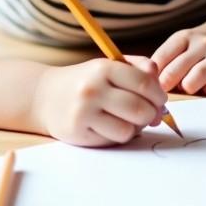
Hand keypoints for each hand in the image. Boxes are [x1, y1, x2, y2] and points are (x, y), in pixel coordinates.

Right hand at [32, 56, 166, 146]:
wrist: (45, 97)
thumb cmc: (87, 80)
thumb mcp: (110, 65)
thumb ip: (140, 68)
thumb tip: (160, 86)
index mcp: (104, 68)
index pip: (145, 84)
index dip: (159, 95)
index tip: (160, 100)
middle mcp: (93, 90)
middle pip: (140, 110)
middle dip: (151, 114)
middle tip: (149, 114)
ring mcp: (84, 113)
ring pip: (128, 130)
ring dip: (135, 128)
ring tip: (128, 119)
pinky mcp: (78, 133)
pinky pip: (113, 140)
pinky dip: (118, 135)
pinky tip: (111, 126)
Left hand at [152, 23, 205, 95]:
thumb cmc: (199, 46)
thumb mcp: (181, 44)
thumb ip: (165, 60)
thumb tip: (147, 82)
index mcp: (184, 37)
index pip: (161, 58)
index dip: (153, 76)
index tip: (152, 84)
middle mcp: (203, 43)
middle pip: (175, 70)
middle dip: (166, 86)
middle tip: (165, 92)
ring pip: (196, 78)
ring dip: (188, 88)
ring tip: (187, 87)